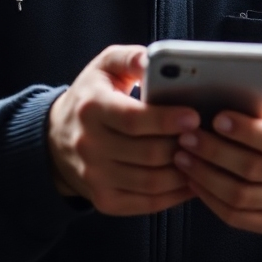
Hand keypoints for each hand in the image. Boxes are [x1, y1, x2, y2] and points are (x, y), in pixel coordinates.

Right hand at [47, 44, 198, 215]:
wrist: (56, 139)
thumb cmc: (92, 95)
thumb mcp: (105, 67)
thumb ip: (130, 58)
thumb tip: (151, 58)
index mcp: (91, 108)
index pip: (133, 119)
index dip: (166, 119)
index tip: (193, 116)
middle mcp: (89, 145)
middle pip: (148, 152)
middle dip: (182, 145)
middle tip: (205, 136)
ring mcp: (95, 176)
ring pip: (152, 181)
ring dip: (184, 171)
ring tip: (203, 156)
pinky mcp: (105, 200)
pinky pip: (148, 203)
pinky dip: (175, 195)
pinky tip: (192, 179)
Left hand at [172, 65, 261, 233]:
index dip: (244, 131)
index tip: (217, 118)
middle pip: (252, 168)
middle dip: (214, 152)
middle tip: (186, 136)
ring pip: (241, 195)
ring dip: (206, 176)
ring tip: (182, 156)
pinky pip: (237, 216)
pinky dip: (210, 199)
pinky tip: (193, 180)